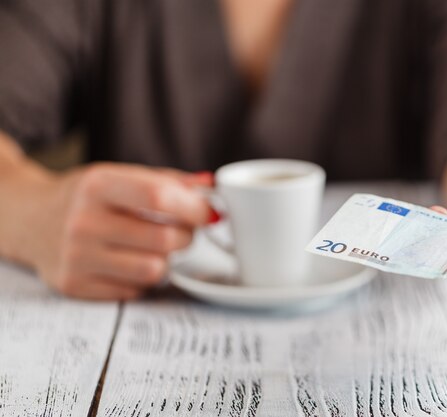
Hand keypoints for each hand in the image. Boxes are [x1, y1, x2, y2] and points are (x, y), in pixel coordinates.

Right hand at [26, 163, 213, 299]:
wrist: (29, 219)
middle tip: (181, 231)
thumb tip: (212, 189)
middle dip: (186, 236)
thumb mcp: (120, 176)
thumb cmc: (86, 197)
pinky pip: (134, 291)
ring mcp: (76, 257)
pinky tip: (128, 262)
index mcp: (97, 185)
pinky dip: (142, 279)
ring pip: (154, 270)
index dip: (195, 208)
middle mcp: (83, 222)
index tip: (209, 213)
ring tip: (154, 247)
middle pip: (164, 240)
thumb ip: (168, 182)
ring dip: (166, 261)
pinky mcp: (74, 286)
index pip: (159, 198)